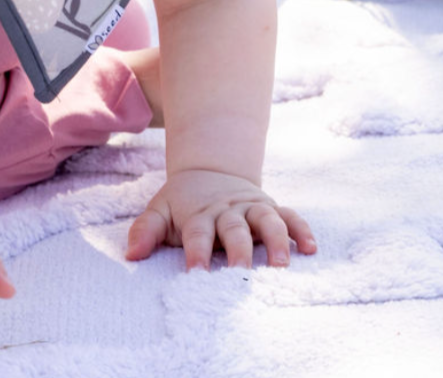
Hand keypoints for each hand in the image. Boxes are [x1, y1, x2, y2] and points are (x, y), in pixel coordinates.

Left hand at [125, 169, 316, 269]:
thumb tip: (131, 255)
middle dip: (237, 250)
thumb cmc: (184, 202)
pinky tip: (311, 248)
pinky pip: (291, 216)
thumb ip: (146, 230)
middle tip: (239, 272)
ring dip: (276, 241)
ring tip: (281, 264)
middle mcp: (228, 210)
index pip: (197, 233)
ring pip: (267, 221)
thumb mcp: (161, 209)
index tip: (196, 273)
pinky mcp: (271, 207)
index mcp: (200, 213)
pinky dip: (302, 230)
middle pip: (234, 229)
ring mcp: (252, 208)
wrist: (210, 170)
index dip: (196, 252)